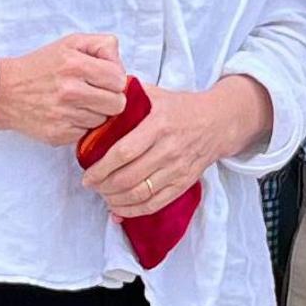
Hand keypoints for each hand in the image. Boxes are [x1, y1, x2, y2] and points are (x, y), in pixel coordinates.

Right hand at [0, 33, 124, 148]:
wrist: (4, 91)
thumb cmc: (42, 65)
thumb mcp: (71, 42)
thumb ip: (103, 46)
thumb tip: (122, 68)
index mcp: (75, 64)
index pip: (119, 79)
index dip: (115, 79)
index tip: (105, 79)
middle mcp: (70, 91)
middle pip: (117, 104)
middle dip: (110, 98)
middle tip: (96, 93)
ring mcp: (63, 116)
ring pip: (103, 120)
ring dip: (96, 113)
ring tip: (79, 103)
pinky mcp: (58, 135)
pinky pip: (86, 133)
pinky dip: (81, 125)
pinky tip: (69, 115)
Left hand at [79, 76, 266, 220]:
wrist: (218, 122)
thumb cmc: (182, 108)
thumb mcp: (157, 94)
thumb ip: (129, 94)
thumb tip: (99, 95)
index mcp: (159, 125)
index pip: (124, 152)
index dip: (101, 168)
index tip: (86, 174)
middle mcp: (169, 149)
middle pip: (128, 177)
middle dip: (103, 186)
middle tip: (91, 185)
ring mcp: (178, 169)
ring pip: (139, 194)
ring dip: (115, 200)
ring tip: (103, 195)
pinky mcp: (184, 183)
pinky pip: (155, 204)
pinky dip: (133, 211)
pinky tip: (119, 208)